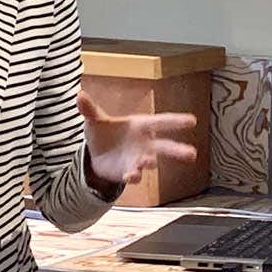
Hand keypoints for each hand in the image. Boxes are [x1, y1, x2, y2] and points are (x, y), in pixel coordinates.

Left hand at [77, 90, 197, 190]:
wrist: (97, 155)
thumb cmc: (104, 132)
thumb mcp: (95, 121)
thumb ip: (90, 109)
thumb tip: (79, 94)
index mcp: (141, 126)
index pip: (161, 122)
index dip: (176, 121)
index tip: (192, 121)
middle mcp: (145, 143)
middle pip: (165, 147)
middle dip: (178, 150)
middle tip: (192, 154)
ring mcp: (139, 159)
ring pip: (151, 163)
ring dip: (149, 162)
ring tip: (147, 162)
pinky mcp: (129, 172)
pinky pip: (135, 175)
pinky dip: (134, 176)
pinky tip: (130, 176)